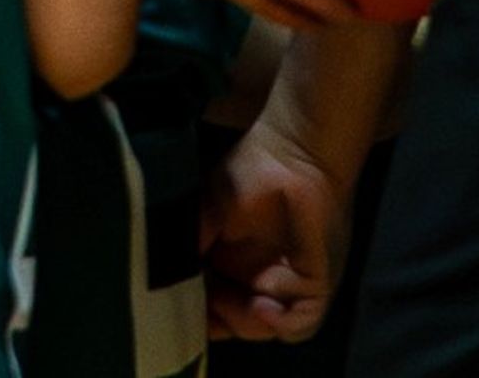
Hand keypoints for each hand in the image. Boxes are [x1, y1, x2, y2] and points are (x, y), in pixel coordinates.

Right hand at [204, 116, 347, 344]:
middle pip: (238, 323)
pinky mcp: (316, 283)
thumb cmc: (249, 173)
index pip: (212, 306)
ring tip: (241, 302)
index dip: (198, 316)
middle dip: (223, 321)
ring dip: (250, 324)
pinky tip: (264, 305)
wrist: (295, 151)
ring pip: (269, 328)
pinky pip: (302, 320)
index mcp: (229, 265)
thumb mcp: (205, 210)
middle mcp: (258, 278)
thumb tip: (161, 278)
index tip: (183, 314)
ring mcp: (288, 284)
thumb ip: (187, 247)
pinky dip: (283, 323)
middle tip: (212, 305)